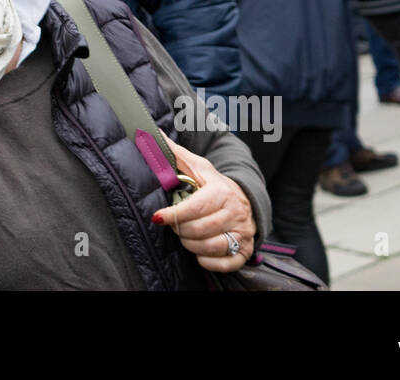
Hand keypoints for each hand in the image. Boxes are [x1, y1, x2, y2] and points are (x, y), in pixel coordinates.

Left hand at [151, 137, 256, 273]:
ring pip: (210, 247)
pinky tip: (199, 252)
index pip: (195, 208)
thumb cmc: (214, 185)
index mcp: (221, 192)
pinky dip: (208, 261)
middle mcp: (235, 212)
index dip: (174, 215)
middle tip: (175, 225)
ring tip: (185, 236)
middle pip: (200, 230)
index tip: (157, 217)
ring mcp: (242, 233)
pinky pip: (225, 264)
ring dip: (191, 245)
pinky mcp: (246, 251)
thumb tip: (152, 135)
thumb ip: (175, 154)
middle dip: (180, 230)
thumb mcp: (198, 168)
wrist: (246, 201)